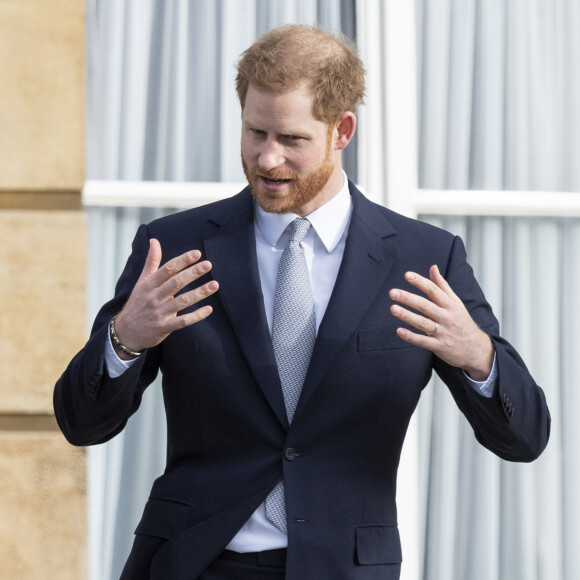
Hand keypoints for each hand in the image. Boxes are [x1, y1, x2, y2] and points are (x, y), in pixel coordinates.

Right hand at [113, 239, 218, 357]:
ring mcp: (158, 313)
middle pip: (176, 283)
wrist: (125, 332)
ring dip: (200, 293)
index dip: (182, 261)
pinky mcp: (163, 327)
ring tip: (215, 284)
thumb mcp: (142, 282)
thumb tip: (154, 240)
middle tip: (208, 264)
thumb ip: (151, 262)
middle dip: (193, 273)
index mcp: (149, 284)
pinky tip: (209, 309)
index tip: (197, 254)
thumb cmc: (138, 303)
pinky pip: (182, 321)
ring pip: (182, 301)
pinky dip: (196, 316)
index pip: (167, 269)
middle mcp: (153, 297)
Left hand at [389, 265, 493, 380]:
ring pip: (423, 323)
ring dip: (407, 316)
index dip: (420, 282)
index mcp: (450, 305)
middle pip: (425, 306)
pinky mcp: (440, 346)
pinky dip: (411, 337)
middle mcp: (446, 317)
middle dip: (408, 298)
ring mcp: (443, 332)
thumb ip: (442, 285)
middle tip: (393, 293)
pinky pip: (423, 341)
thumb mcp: (456, 302)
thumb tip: (433, 267)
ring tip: (393, 308)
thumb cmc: (462, 322)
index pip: (434, 290)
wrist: (476, 349)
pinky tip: (399, 331)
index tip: (407, 275)